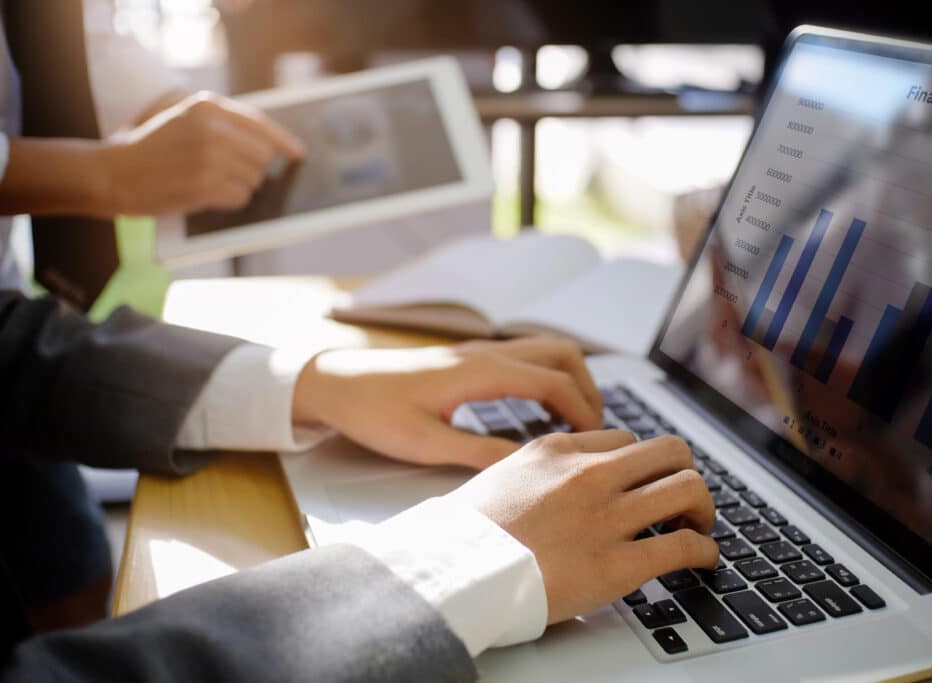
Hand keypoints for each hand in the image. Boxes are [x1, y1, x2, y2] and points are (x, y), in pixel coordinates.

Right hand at [99, 92, 304, 214]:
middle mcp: (210, 127)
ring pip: (253, 180)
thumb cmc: (152, 150)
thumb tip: (272, 146)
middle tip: (222, 172)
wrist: (113, 174)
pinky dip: (228, 201)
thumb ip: (224, 125)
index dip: (284, 141)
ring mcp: (208, 157)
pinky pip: (240, 198)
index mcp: (205, 105)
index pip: (260, 124)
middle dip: (250, 169)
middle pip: (262, 156)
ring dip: (237, 186)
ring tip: (206, 181)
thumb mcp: (184, 120)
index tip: (299, 153)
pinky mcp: (204, 185)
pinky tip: (204, 194)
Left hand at [292, 337, 603, 468]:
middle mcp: (486, 353)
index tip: (596, 440)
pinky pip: (526, 358)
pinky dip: (548, 378)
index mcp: (480, 371)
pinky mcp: (470, 359)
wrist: (336, 383)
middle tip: (593, 429)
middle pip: (562, 353)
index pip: (554, 381)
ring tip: (574, 421)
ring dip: (570, 379)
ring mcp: (479, 352)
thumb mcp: (425, 444)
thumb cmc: (373, 411)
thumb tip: (528, 463)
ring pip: (546, 350)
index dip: (583, 410)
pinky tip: (539, 410)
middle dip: (588, 388)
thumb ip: (479, 453)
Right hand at [448, 431, 718, 623]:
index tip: (646, 481)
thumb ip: (538, 469)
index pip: (626, 440)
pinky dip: (705, 552)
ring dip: (703, 508)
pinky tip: (704, 560)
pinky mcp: (616, 565)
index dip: (642, 463)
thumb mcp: (501, 475)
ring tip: (699, 525)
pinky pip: (684, 547)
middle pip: (670, 452)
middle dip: (684, 473)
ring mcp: (606, 518)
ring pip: (688, 489)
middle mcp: (590, 476)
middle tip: (683, 498)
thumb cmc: (466, 533)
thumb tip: (556, 480)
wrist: (454, 572)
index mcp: (559, 451)